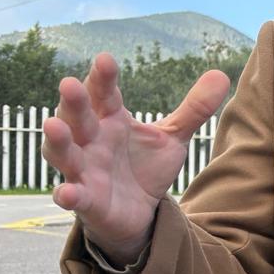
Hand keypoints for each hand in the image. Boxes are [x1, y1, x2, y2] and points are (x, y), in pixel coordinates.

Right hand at [41, 52, 229, 263]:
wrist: (138, 213)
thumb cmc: (146, 167)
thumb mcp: (173, 137)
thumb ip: (194, 109)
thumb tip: (221, 74)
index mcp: (110, 120)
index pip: (104, 94)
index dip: (103, 78)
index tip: (105, 60)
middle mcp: (91, 141)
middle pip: (77, 118)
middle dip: (73, 102)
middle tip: (69, 83)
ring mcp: (83, 170)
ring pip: (63, 153)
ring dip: (58, 140)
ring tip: (52, 125)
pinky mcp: (86, 200)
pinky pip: (72, 196)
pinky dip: (67, 194)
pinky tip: (67, 193)